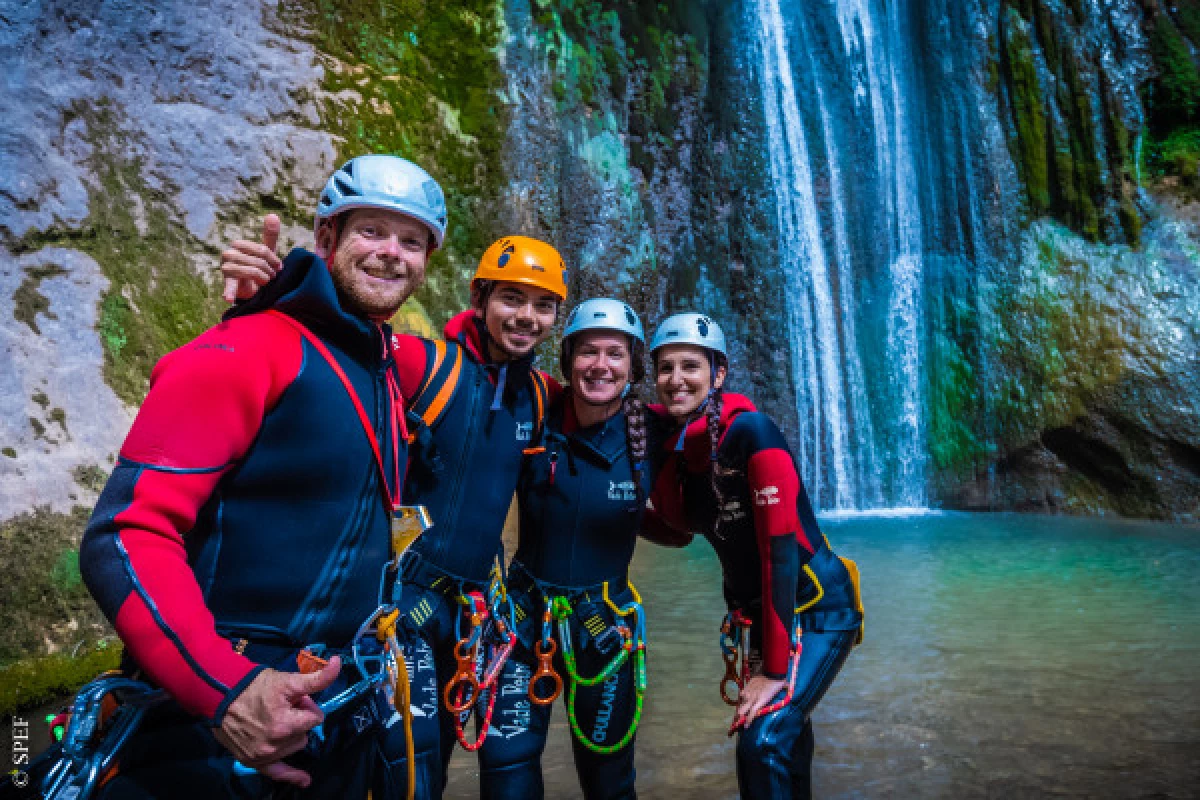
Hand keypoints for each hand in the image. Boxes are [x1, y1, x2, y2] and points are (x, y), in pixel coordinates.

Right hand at [214, 655, 340, 787]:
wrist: (221, 695)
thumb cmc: (255, 686)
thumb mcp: (287, 680)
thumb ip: (316, 678)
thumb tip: (338, 663)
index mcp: (286, 724)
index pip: (315, 718)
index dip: (307, 706)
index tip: (295, 699)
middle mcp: (276, 744)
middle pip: (305, 733)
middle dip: (298, 720)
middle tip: (282, 707)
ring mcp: (264, 755)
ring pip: (295, 746)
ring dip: (291, 735)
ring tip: (273, 719)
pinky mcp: (253, 761)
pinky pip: (278, 773)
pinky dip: (292, 776)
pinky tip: (305, 780)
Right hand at [221, 214, 281, 302]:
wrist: (252, 288)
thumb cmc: (258, 267)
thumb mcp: (266, 251)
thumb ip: (269, 235)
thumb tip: (273, 215)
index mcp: (238, 245)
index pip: (262, 249)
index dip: (273, 260)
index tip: (279, 268)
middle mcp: (229, 254)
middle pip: (258, 260)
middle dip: (269, 270)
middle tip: (272, 277)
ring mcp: (226, 268)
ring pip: (251, 270)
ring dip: (263, 279)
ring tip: (265, 283)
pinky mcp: (227, 283)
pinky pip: (229, 286)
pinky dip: (229, 292)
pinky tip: (228, 298)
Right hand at [730, 674, 786, 731]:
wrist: (773, 672)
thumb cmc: (776, 686)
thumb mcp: (773, 698)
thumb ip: (766, 705)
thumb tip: (762, 711)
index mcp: (761, 701)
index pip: (752, 713)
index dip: (748, 720)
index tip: (746, 726)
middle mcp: (753, 697)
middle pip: (743, 709)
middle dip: (740, 715)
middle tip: (739, 719)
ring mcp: (749, 690)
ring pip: (742, 700)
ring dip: (744, 704)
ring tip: (746, 706)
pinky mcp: (748, 684)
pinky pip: (743, 692)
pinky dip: (745, 695)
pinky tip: (747, 696)